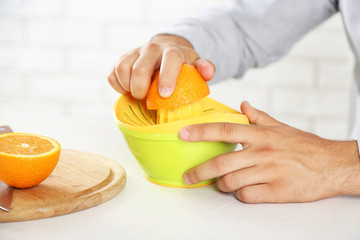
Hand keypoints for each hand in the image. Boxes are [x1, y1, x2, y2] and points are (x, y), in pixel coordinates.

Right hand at [108, 34, 214, 98]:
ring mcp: (134, 52)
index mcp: (172, 51)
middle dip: (141, 89)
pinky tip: (128, 90)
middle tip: (147, 99)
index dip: (167, 77)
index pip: (170, 60)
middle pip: (140, 69)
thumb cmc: (181, 63)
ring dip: (129, 88)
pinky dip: (118, 86)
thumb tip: (207, 72)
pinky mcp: (122, 59)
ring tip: (138, 94)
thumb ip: (204, 68)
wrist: (165, 49)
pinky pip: (112, 74)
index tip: (165, 95)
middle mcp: (152, 48)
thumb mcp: (195, 65)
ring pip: (123, 70)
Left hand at [179, 101, 359, 202]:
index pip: (224, 129)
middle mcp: (261, 153)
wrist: (332, 165)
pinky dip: (240, 195)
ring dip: (222, 185)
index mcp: (260, 135)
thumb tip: (243, 103)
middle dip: (200, 171)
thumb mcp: (281, 126)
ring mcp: (268, 173)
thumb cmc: (305, 146)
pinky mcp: (275, 191)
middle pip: (221, 163)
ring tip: (222, 183)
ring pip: (231, 183)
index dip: (201, 131)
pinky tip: (243, 190)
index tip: (183, 134)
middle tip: (189, 175)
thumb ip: (259, 116)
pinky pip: (246, 196)